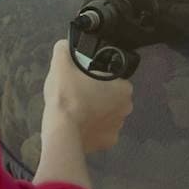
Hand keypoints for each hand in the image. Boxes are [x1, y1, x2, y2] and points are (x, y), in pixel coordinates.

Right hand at [42, 39, 133, 153]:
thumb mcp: (61, 65)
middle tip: (79, 95)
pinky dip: (93, 130)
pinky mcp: (108, 143)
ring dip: (97, 114)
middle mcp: (126, 108)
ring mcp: (118, 128)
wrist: (61, 131)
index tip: (84, 81)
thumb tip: (64, 45)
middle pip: (112, 98)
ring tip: (78, 112)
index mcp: (123, 88)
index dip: (99, 78)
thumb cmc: (67, 96)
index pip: (114, 79)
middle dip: (99, 96)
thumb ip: (64, 50)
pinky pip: (101, 133)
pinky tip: (80, 127)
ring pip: (108, 116)